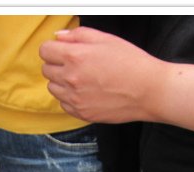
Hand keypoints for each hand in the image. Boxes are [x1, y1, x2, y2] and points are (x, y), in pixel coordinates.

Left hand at [40, 27, 160, 122]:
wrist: (148, 91)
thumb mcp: (106, 39)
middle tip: (76, 64)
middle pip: (46, 70)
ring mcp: (75, 99)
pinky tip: (85, 92)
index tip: (62, 50)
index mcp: (75, 57)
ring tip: (82, 79)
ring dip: (62, 82)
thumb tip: (59, 37)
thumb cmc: (131, 62)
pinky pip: (63, 104)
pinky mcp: (81, 113)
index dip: (53, 48)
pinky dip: (70, 98)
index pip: (45, 51)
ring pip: (53, 88)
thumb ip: (78, 35)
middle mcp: (70, 79)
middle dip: (57, 64)